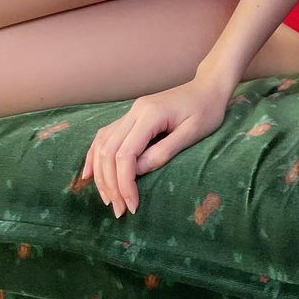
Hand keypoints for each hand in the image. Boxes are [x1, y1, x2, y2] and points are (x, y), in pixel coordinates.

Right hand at [79, 77, 229, 217]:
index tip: (132, 206)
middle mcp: (135, 111)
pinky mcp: (131, 116)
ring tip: (109, 200)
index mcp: (150, 114)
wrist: (208, 87)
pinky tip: (89, 175)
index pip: (126, 154)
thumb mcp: (192, 133)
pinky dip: (94, 156)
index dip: (124, 183)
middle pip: (109, 152)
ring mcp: (131, 112)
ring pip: (102, 145)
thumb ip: (164, 152)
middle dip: (111, 184)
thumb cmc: (206, 110)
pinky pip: (105, 137)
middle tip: (120, 210)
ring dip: (101, 175)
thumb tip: (137, 172)